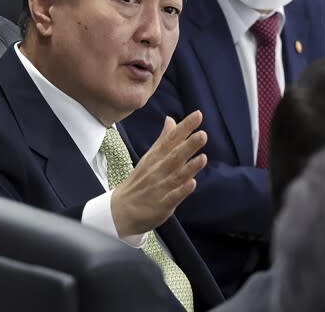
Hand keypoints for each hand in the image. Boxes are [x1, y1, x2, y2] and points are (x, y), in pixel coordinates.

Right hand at [111, 111, 206, 236]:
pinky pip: (172, 197)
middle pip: (175, 156)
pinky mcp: (161, 205)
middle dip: (189, 145)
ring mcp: (160, 188)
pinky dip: (181, 191)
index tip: (198, 115)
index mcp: (156, 157)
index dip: (185, 127)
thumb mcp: (150, 157)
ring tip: (203, 157)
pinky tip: (192, 184)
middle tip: (203, 134)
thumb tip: (171, 119)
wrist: (121, 210)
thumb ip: (164, 139)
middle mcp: (158, 170)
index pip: (171, 139)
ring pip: (176, 176)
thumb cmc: (140, 180)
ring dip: (190, 167)